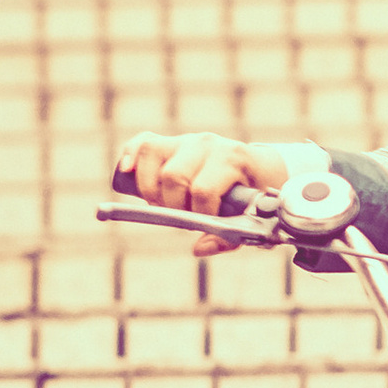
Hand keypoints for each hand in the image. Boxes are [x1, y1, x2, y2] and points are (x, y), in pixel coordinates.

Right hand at [117, 128, 296, 256]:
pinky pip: (142, 142)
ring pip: (152, 154)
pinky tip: (127, 173)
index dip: (199, 213)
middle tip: (181, 213)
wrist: (259, 168)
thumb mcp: (249, 218)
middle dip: (172, 204)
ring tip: (161, 202)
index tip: (204, 221)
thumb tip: (199, 248)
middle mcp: (207, 143)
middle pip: (173, 176)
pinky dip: (130, 156)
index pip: (203, 189)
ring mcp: (186, 140)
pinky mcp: (169, 141)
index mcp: (232, 159)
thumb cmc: (251, 196)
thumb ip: (227, 237)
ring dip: (149, 186)